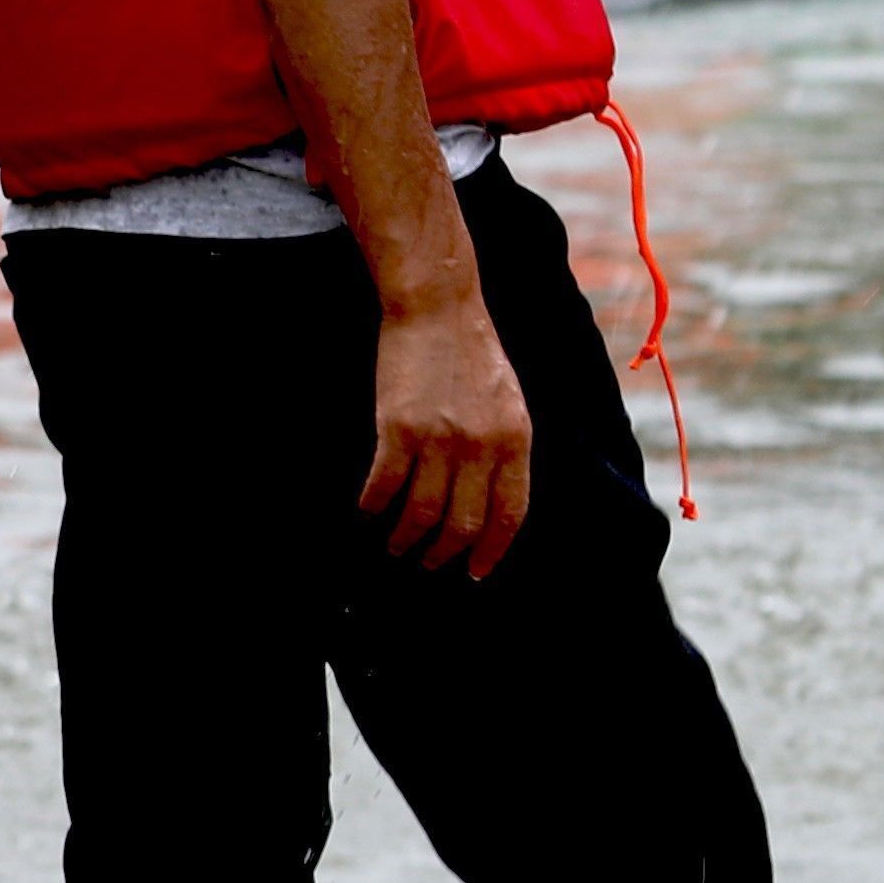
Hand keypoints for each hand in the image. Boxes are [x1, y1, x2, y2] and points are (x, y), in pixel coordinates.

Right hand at [365, 292, 532, 579]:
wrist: (438, 310)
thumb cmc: (473, 357)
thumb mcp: (510, 405)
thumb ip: (506, 450)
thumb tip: (491, 500)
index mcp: (516, 441)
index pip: (510, 515)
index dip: (491, 550)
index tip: (475, 573)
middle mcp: (482, 446)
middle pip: (463, 523)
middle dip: (444, 554)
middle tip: (428, 564)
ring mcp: (440, 439)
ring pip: (422, 513)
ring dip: (405, 539)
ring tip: (395, 547)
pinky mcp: (398, 428)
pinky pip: (384, 485)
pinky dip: (373, 506)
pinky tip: (367, 512)